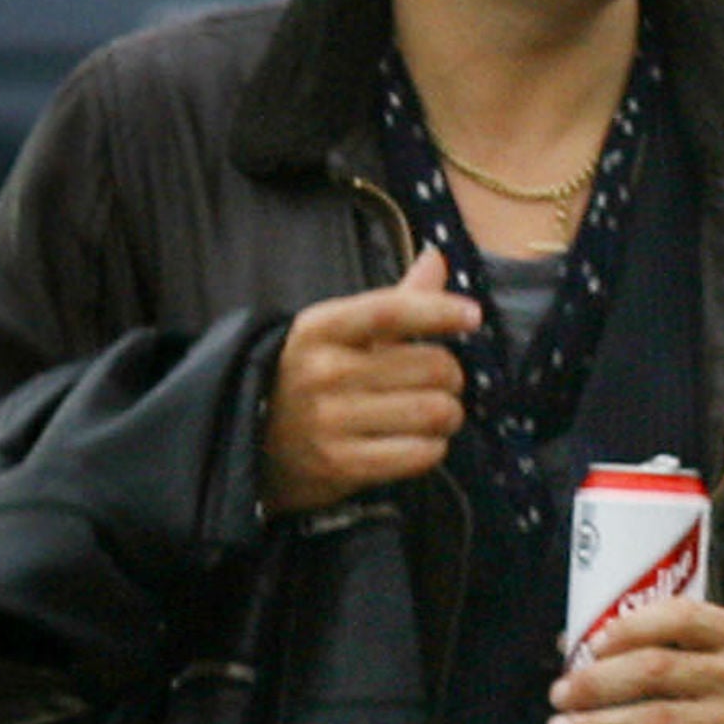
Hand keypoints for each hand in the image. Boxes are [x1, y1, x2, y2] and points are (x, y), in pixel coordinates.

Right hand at [261, 246, 480, 514]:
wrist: (251, 437)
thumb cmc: (312, 374)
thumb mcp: (339, 331)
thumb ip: (396, 299)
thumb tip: (438, 259)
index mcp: (321, 328)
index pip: (390, 311)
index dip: (439, 310)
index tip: (473, 316)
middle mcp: (324, 372)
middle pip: (430, 366)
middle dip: (452, 375)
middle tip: (444, 382)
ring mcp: (330, 421)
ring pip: (434, 411)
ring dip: (449, 414)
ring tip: (438, 413)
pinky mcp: (340, 465)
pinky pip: (420, 453)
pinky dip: (433, 447)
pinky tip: (422, 441)